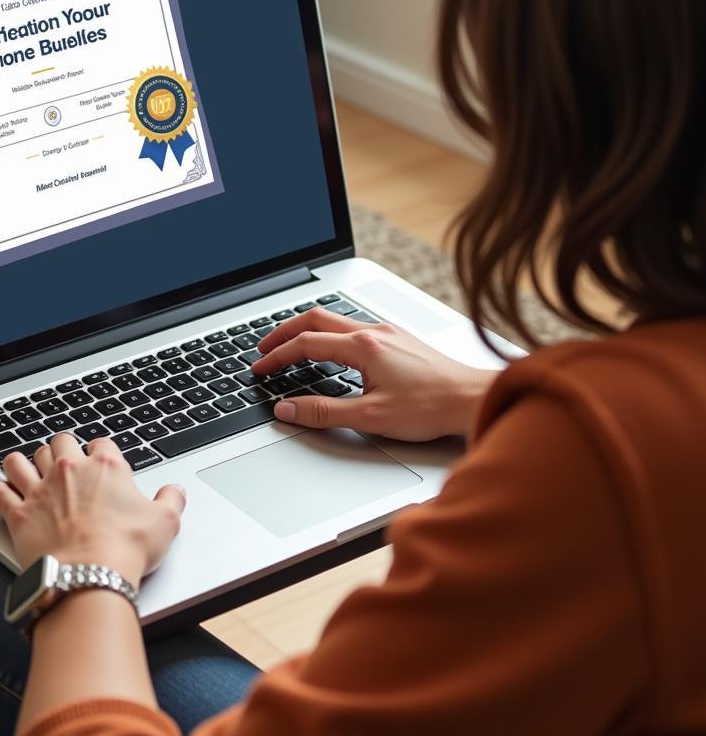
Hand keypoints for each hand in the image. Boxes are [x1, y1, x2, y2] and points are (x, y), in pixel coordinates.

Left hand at [0, 433, 184, 584]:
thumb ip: (172, 500)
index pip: (100, 443)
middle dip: (62, 449)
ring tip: (28, 468)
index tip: (102, 462)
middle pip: (59, 443)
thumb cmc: (126, 550)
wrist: (88, 578)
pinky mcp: (19, 514)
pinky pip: (0, 492)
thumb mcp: (165, 523)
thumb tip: (176, 491)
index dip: (101, 452)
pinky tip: (2, 491)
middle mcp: (69, 471)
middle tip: (65, 462)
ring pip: (22, 459)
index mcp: (105, 466)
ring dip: (25, 462)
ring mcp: (40, 490)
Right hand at [252, 309, 496, 440]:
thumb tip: (287, 410)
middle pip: (314, 318)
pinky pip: (352, 326)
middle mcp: (373, 331)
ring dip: (306, 329)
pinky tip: (331, 349)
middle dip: (283, 331)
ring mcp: (387, 332)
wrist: (474, 399)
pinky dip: (329, 333)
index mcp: (363, 346)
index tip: (260, 368)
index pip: (305, 344)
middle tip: (264, 348)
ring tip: (290, 345)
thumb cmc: (433, 407)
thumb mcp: (371, 417)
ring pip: (334, 319)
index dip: (277, 356)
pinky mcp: (398, 340)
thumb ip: (324, 413)